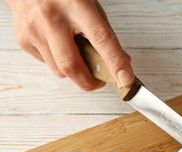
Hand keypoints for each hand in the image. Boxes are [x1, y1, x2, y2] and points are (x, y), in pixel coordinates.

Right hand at [8, 0, 133, 89]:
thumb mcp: (90, 6)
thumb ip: (105, 34)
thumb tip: (122, 63)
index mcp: (76, 5)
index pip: (101, 39)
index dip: (115, 62)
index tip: (125, 80)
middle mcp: (51, 17)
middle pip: (71, 65)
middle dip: (89, 82)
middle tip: (99, 83)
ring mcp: (33, 29)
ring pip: (59, 70)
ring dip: (74, 71)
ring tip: (76, 52)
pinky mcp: (23, 40)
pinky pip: (48, 64)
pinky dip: (58, 62)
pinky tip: (58, 45)